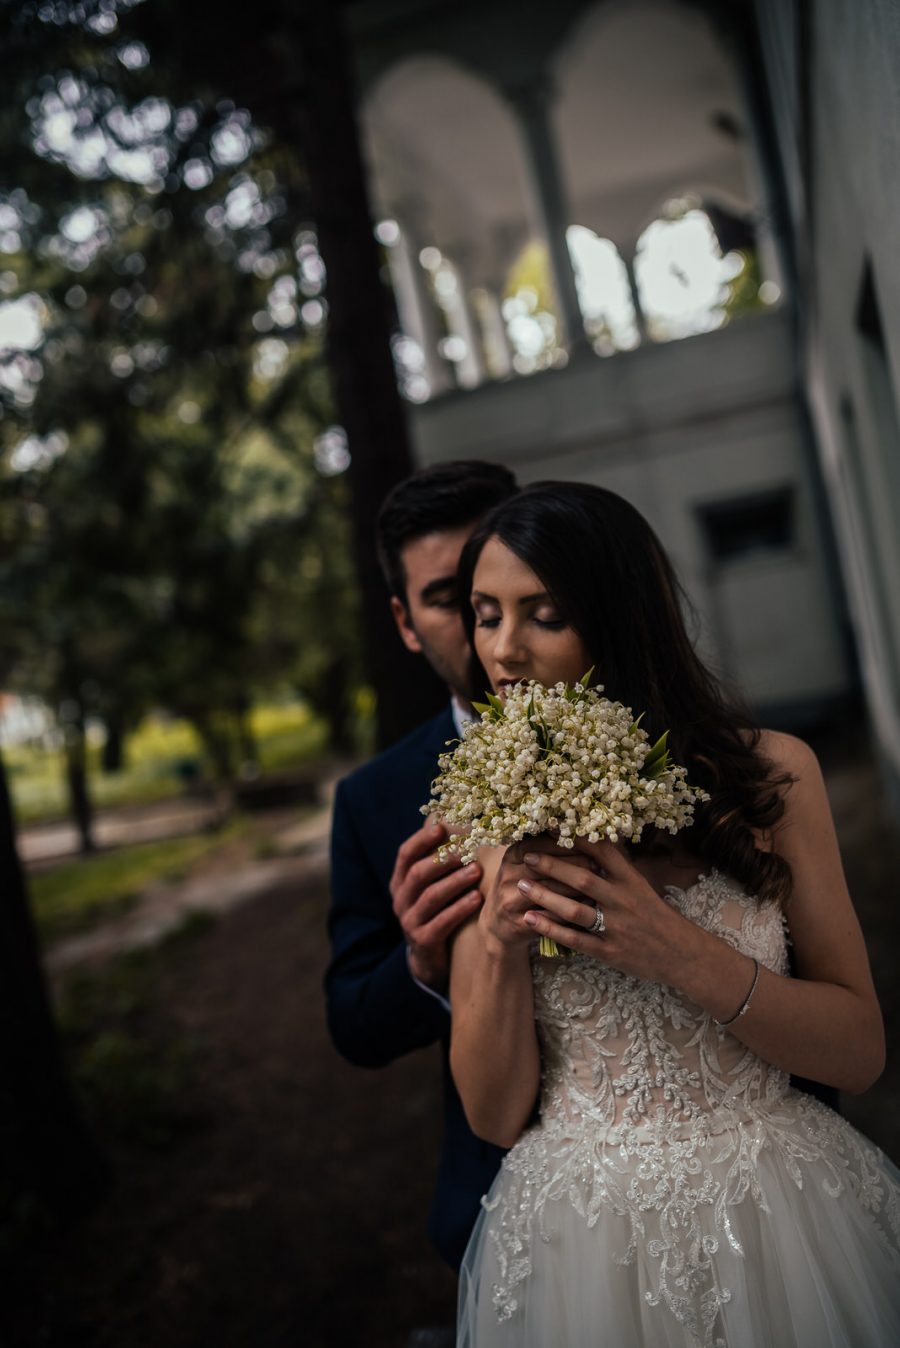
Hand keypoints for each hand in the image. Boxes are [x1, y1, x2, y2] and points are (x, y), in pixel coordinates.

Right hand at [391, 820, 482, 992]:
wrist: (430, 957)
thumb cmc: (437, 909)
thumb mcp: (431, 884)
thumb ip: (436, 856)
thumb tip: (444, 815)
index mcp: (400, 881)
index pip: (405, 854)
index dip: (422, 839)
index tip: (442, 829)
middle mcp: (400, 899)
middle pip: (418, 874)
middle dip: (443, 860)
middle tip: (467, 850)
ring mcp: (409, 921)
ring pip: (431, 897)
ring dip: (455, 882)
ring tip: (476, 871)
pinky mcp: (423, 941)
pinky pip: (441, 922)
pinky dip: (459, 909)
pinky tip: (477, 899)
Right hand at [480, 834, 596, 953]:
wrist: (499, 924)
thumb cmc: (523, 887)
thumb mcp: (526, 864)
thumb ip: (548, 849)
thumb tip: (583, 831)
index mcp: (513, 855)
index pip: (541, 843)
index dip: (566, 843)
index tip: (589, 841)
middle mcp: (508, 874)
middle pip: (546, 866)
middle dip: (575, 864)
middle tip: (599, 864)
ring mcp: (511, 899)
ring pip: (550, 891)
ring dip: (577, 888)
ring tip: (599, 885)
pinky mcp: (518, 922)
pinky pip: (551, 916)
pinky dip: (572, 911)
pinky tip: (590, 907)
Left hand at [515, 838, 703, 984]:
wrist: (683, 955)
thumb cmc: (658, 916)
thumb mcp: (642, 886)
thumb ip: (617, 869)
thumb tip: (590, 843)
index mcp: (632, 881)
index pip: (603, 852)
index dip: (576, 838)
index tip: (552, 827)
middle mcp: (623, 901)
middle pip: (582, 879)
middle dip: (552, 866)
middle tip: (527, 856)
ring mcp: (616, 927)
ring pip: (574, 910)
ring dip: (544, 897)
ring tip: (519, 886)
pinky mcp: (610, 952)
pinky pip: (574, 939)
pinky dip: (550, 929)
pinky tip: (529, 919)